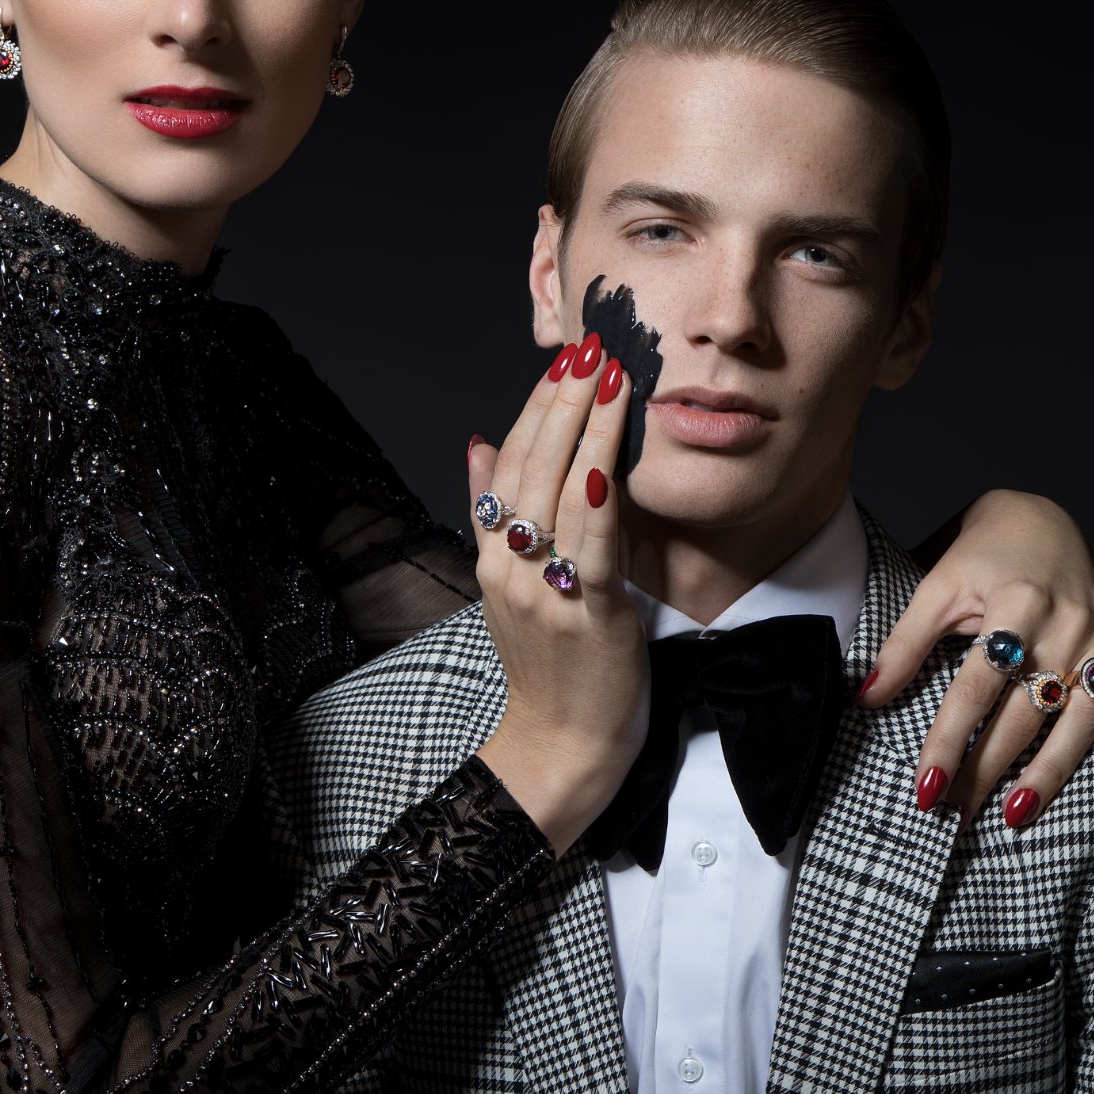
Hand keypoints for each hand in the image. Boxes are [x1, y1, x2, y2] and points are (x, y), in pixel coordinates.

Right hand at [469, 335, 649, 856]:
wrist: (559, 746)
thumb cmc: (551, 668)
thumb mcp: (511, 584)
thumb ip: (493, 516)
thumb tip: (480, 443)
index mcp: (492, 555)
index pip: (510, 461)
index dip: (538, 406)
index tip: (565, 361)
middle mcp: (508, 566)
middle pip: (532, 466)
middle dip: (564, 401)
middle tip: (593, 347)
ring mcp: (543, 590)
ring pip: (560, 494)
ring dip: (589, 430)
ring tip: (613, 378)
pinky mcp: (586, 614)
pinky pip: (590, 547)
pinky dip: (598, 502)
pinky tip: (612, 461)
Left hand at [859, 490, 1093, 825]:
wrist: (1040, 518)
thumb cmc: (982, 555)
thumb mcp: (936, 586)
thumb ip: (903, 644)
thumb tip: (863, 700)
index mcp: (1015, 602)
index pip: (975, 688)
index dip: (948, 740)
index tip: (925, 788)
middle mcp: (1067, 621)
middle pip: (1025, 711)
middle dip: (988, 768)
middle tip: (956, 814)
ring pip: (1082, 716)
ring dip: (1051, 770)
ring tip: (1016, 813)